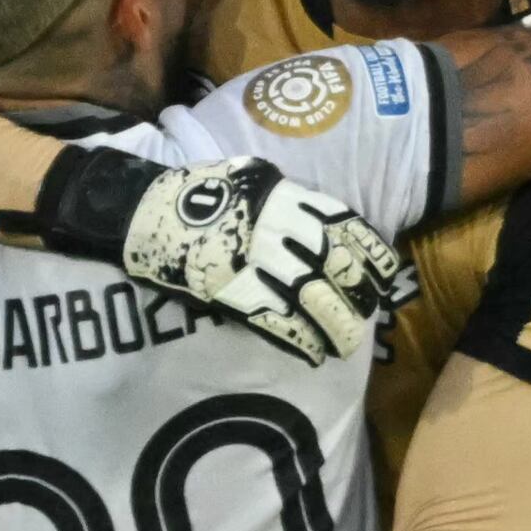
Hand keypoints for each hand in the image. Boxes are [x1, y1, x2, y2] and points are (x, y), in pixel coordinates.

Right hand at [118, 157, 415, 371]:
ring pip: (312, 298)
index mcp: (285, 199)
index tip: (386, 272)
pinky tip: (313, 353)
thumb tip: (316, 216)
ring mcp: (255, 262)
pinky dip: (299, 339)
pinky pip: (275, 320)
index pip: (344, 225)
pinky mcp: (231, 290)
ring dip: (335, 325)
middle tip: (369, 314)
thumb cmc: (195, 192)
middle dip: (357, 294)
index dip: (369, 252)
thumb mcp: (249, 178)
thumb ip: (285, 197)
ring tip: (346, 345)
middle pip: (335, 266)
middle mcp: (278, 229)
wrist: (144, 209)